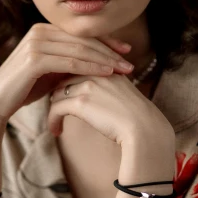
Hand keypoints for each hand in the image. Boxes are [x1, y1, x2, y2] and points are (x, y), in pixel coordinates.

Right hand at [0, 22, 134, 126]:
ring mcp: (36, 43)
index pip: (81, 35)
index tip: (126, 52)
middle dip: (110, 51)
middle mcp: (39, 31)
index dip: (106, 42)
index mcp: (43, 30)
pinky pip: (71, 61)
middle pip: (83, 40)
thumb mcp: (50, 72)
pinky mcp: (35, 59)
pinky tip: (107, 73)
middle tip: (130, 63)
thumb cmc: (24, 90)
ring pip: (80, 50)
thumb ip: (68, 61)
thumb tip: (96, 60)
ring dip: (105, 60)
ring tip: (124, 70)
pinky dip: (91, 67)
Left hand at [48, 71, 173, 145]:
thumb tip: (92, 98)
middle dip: (56, 93)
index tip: (60, 95)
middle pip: (63, 77)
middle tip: (55, 107)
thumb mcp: (123, 93)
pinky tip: (56, 131)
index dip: (65, 80)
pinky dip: (53, 120)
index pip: (76, 66)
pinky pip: (56, 109)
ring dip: (53, 108)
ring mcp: (87, 85)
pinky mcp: (80, 103)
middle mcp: (95, 71)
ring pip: (56, 93)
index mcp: (105, 66)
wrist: (145, 128)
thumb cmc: (138, 117)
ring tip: (55, 122)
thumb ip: (107, 88)